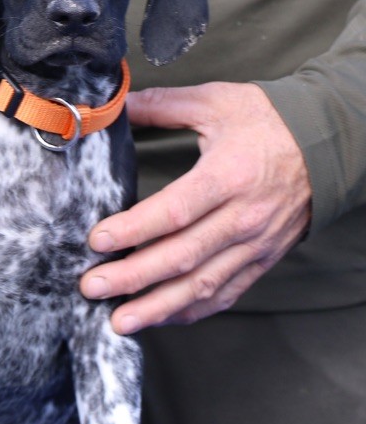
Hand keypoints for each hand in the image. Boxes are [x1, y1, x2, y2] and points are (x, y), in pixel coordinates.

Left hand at [80, 82, 310, 333]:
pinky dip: (191, 311)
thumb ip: (162, 105)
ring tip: (118, 322)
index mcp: (228, 176)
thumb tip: (114, 104)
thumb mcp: (216, 101)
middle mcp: (243, 217)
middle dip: (132, 277)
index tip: (97, 241)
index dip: (133, 229)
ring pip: (202, 285)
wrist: (331, 141)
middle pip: (182, 256)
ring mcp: (255, 244)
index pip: (175, 211)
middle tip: (91, 287)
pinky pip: (225, 294)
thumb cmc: (269, 121)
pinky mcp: (263, 260)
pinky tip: (159, 318)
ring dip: (157, 307)